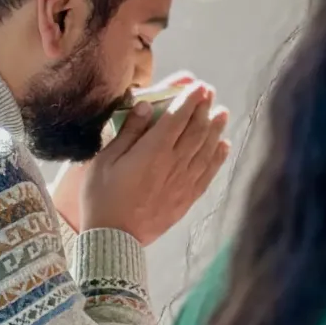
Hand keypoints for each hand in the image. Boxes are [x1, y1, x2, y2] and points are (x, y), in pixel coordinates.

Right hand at [78, 81, 231, 245]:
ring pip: (206, 149)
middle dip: (205, 109)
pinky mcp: (187, 198)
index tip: (199, 86)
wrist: (115, 238)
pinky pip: (208, 173)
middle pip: (196, 130)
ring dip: (216, 129)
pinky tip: (223, 146)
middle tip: (210, 93)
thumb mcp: (105, 160)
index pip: (177, 118)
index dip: (190, 100)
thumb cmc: (102, 197)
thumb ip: (128, 132)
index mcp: (152, 151)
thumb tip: (145, 106)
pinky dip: (218, 157)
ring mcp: (183, 182)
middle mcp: (173, 164)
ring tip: (223, 113)